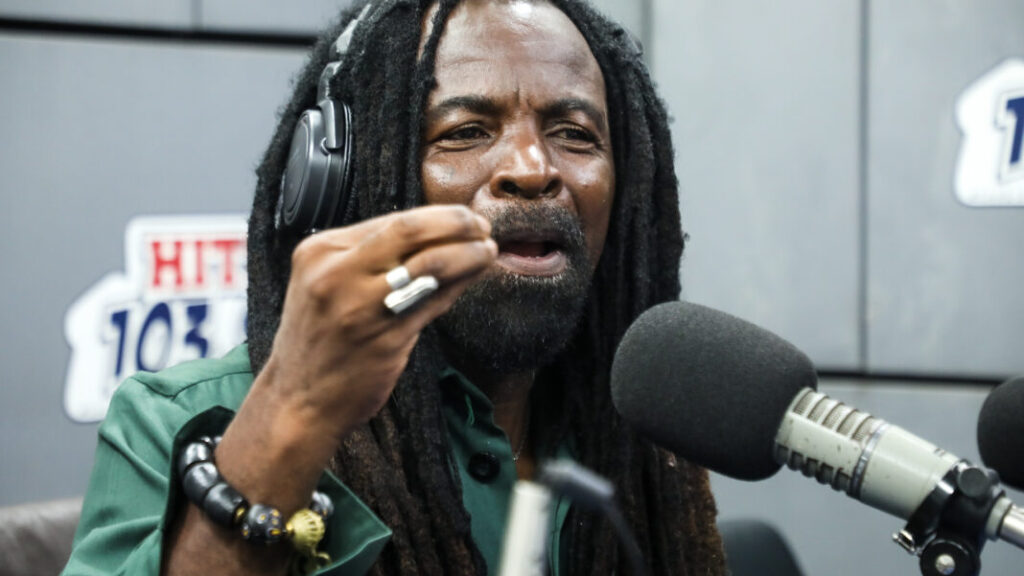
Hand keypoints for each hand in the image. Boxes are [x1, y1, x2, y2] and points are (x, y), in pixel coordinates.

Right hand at [260, 204, 496, 438]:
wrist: (299, 400)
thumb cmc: (319, 339)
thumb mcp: (325, 282)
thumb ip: (369, 256)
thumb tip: (433, 231)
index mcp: (319, 251)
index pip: (391, 219)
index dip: (436, 215)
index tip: (463, 217)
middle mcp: (337, 273)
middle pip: (411, 230)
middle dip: (456, 223)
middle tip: (482, 226)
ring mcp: (361, 307)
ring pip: (430, 264)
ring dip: (468, 253)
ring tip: (488, 250)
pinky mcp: (385, 338)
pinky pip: (434, 301)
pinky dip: (460, 284)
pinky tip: (473, 276)